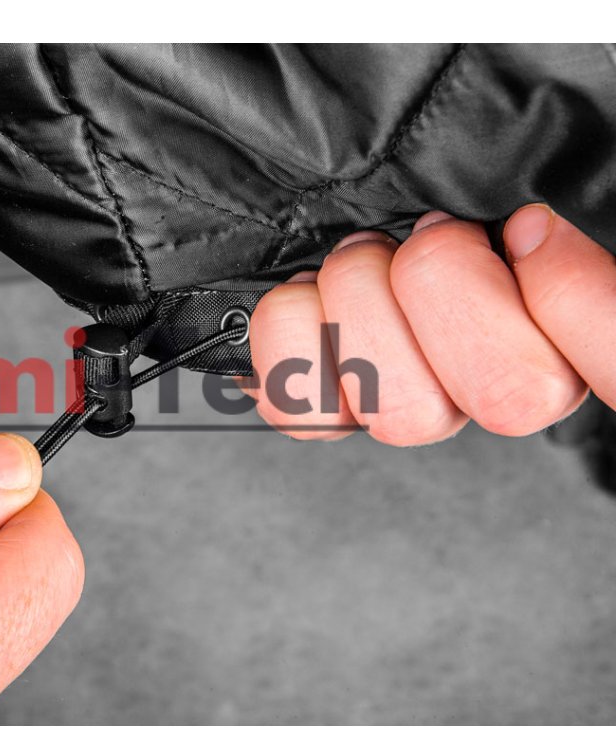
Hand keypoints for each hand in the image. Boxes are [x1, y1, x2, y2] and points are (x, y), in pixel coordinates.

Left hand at [244, 206, 615, 444]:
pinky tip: (304, 295)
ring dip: (362, 303)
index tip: (524, 227)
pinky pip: (307, 413)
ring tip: (356, 257)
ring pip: (405, 413)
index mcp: (569, 337)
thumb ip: (539, 225)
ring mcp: (417, 409)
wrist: (353, 221)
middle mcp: (500, 387)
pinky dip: (292, 337)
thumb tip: (529, 228)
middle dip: (443, 284)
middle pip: (508, 395)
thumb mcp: (509, 201)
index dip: (572, 296)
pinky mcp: (335, 414)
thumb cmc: (443, 204)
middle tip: (422, 234)